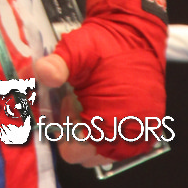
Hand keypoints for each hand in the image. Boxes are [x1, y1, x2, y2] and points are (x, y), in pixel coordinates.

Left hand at [38, 0, 167, 166]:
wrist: (137, 33)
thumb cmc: (105, 44)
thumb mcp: (75, 51)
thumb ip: (56, 66)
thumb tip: (39, 73)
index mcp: (110, 123)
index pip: (74, 152)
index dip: (60, 130)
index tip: (58, 108)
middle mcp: (129, 137)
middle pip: (86, 154)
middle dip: (74, 132)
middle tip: (71, 103)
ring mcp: (141, 135)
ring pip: (102, 151)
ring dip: (90, 132)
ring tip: (86, 103)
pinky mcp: (148, 129)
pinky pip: (120, 143)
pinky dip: (107, 129)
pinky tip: (102, 105)